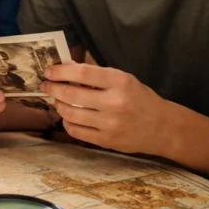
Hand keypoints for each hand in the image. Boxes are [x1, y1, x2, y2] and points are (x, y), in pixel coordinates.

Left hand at [42, 64, 168, 153]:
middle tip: (46, 86)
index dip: (61, 72)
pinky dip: (67, 122)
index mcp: (120, 82)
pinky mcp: (106, 140)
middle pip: (71, 95)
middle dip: (52, 89)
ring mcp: (110, 124)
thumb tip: (67, 67)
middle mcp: (115, 103)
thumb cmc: (139, 98)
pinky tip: (68, 116)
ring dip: (58, 105)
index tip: (49, 72)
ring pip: (69, 114)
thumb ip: (97, 75)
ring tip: (58, 100)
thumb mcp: (124, 80)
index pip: (82, 74)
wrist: (162, 127)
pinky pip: (75, 131)